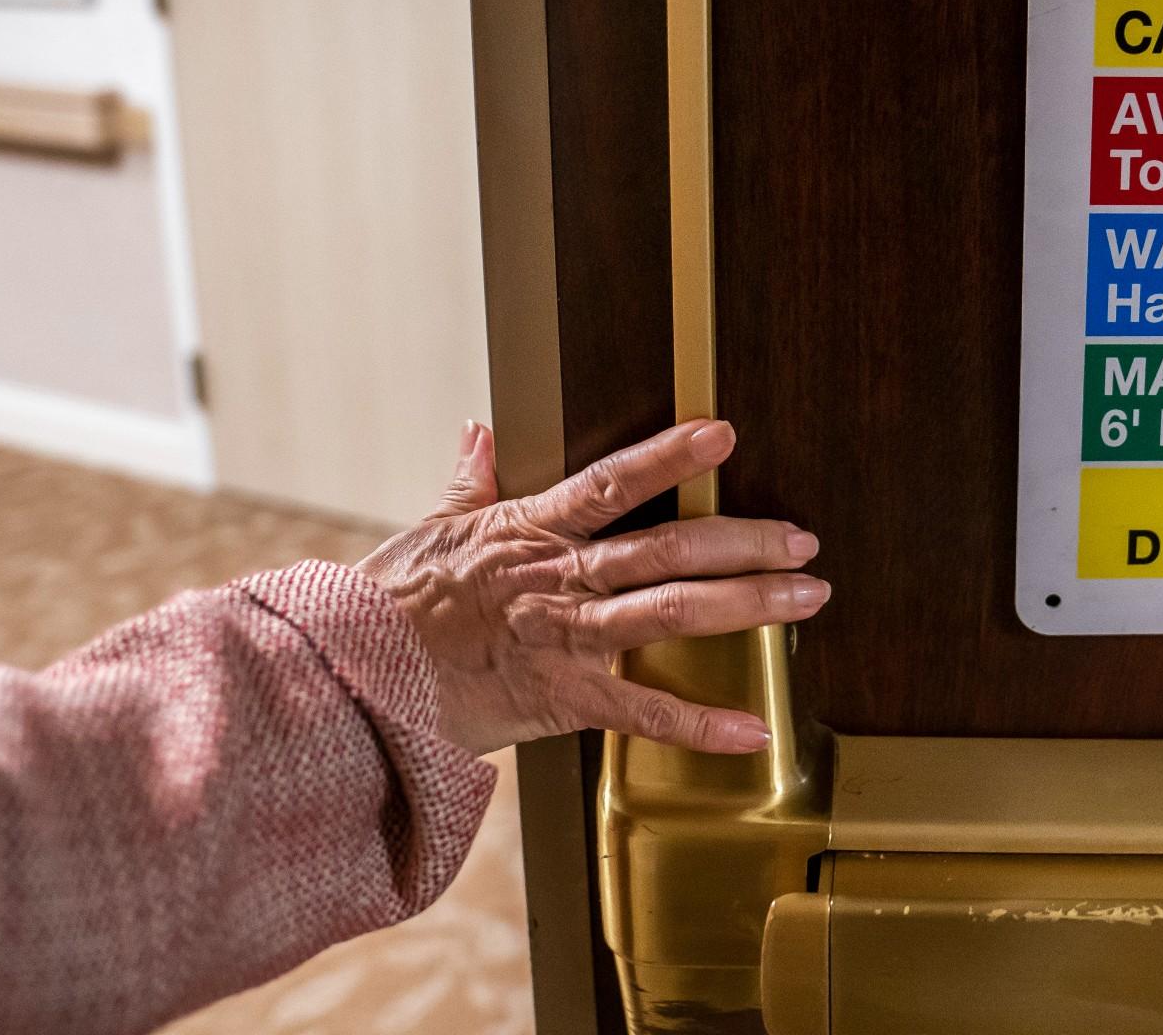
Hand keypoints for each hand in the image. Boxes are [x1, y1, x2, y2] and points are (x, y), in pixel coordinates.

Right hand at [358, 419, 824, 756]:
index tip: (722, 433)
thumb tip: (477, 434)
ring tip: (806, 596)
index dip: (669, 456)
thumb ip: (467, 483)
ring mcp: (563, 638)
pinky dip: (701, 724)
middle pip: (666, 549)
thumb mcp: (429, 533)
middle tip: (803, 540)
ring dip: (747, 604)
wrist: (355, 680)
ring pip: (670, 612)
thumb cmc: (388, 607)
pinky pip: (642, 710)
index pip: (610, 482)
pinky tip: (753, 730)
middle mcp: (557, 578)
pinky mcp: (561, 699)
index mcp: (529, 532)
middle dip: (744, 542)